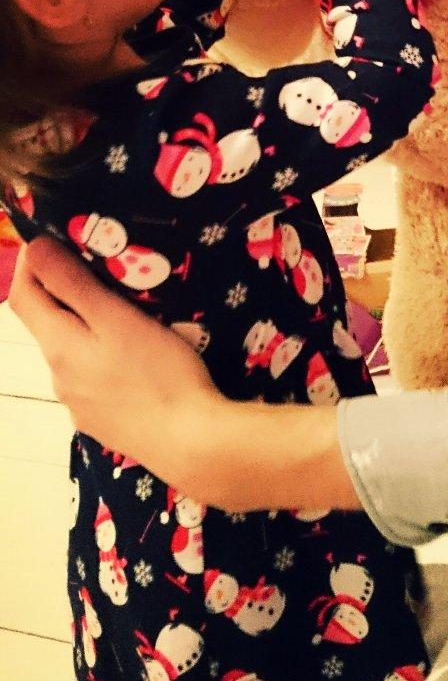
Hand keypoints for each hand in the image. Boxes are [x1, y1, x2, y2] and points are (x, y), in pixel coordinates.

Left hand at [10, 237, 361, 513]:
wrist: (192, 443)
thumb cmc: (160, 374)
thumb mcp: (118, 318)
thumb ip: (73, 284)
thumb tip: (34, 247)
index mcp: (59, 348)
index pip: (22, 297)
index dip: (30, 263)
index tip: (53, 237)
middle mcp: (59, 378)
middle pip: (46, 325)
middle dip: (61, 292)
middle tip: (97, 266)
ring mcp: (80, 404)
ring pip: (70, 353)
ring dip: (83, 327)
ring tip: (123, 311)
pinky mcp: (102, 421)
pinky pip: (91, 379)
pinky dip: (100, 358)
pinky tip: (133, 359)